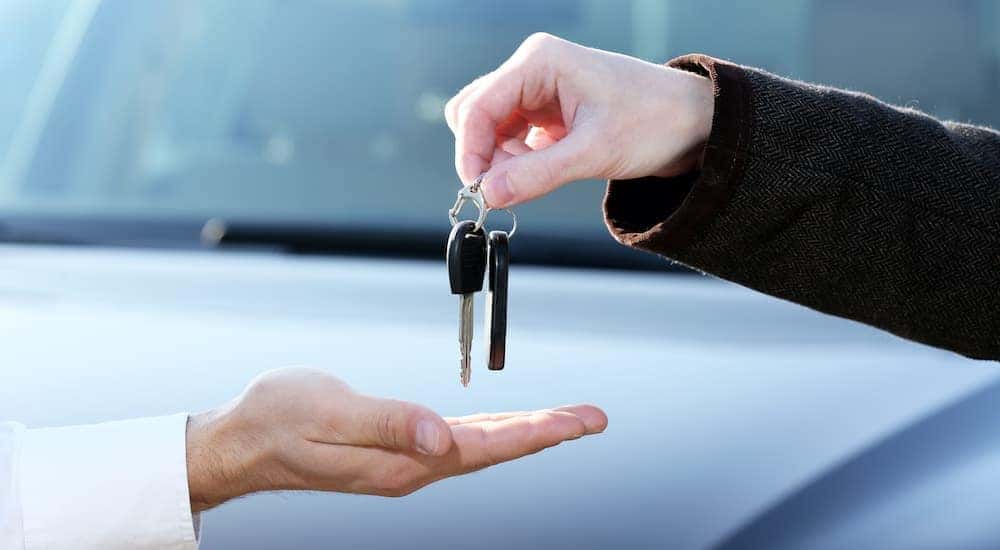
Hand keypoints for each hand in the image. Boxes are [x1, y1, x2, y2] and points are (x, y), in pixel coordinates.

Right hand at [185, 367, 605, 510]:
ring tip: (566, 421)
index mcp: (401, 462)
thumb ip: (389, 423)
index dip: (536, 435)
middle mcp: (411, 468)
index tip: (578, 422)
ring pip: (481, 447)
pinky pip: (458, 442)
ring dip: (526, 434)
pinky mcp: (395, 450)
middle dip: (548, 433)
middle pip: (494, 450)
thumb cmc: (277, 421)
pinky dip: (492, 433)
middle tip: (593, 417)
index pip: (485, 448)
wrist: (240, 442)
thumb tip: (444, 439)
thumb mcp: (328, 412)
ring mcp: (404, 462)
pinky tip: (507, 428)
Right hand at [445, 32, 713, 207]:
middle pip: (476, 115)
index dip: (470, 151)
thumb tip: (487, 194)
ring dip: (500, 162)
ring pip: (491, 130)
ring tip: (531, 183)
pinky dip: (516, 163)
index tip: (476, 191)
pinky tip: (538, 175)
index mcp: (539, 62)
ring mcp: (539, 91)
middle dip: (483, 156)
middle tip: (503, 191)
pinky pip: (511, 139)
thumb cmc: (654, 122)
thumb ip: (537, 175)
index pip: (478, 106)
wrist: (694, 125)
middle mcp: (533, 70)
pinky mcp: (548, 113)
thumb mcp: (594, 153)